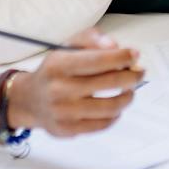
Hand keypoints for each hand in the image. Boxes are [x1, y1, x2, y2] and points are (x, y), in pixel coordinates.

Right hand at [5, 29, 144, 136]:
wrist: (29, 100)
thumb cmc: (54, 71)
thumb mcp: (67, 46)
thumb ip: (92, 39)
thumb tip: (115, 46)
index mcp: (59, 65)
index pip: (98, 60)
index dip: (122, 57)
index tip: (135, 55)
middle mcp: (60, 89)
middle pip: (109, 83)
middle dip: (132, 76)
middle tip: (139, 72)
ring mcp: (64, 112)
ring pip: (110, 107)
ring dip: (127, 97)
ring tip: (130, 90)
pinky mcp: (68, 129)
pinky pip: (102, 124)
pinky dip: (115, 115)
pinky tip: (116, 107)